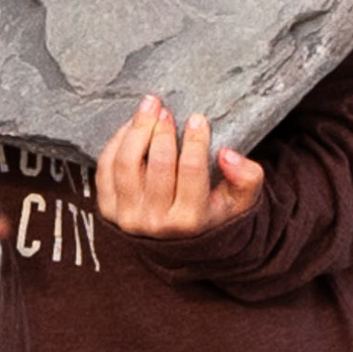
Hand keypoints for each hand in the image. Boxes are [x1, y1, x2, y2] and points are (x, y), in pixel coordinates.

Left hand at [96, 95, 264, 238]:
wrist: (179, 243)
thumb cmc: (213, 212)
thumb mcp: (241, 201)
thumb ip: (247, 177)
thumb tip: (227, 154)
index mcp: (190, 221)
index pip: (192, 171)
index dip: (195, 140)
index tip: (197, 118)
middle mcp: (156, 223)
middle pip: (158, 164)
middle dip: (162, 130)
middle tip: (167, 110)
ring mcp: (129, 218)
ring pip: (126, 164)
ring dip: (137, 130)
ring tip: (149, 107)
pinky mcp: (108, 210)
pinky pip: (105, 169)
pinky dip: (116, 142)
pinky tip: (132, 126)